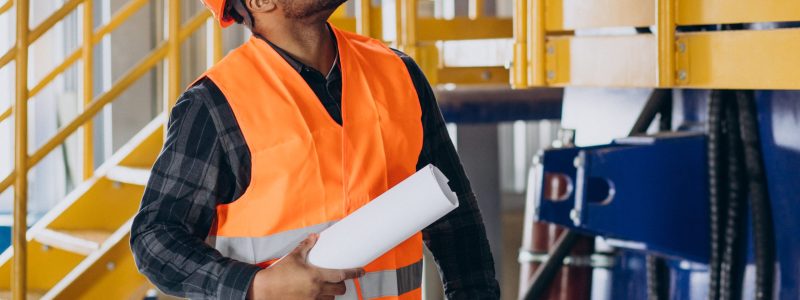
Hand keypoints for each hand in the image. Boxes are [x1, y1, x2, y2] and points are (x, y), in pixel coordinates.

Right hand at [247, 234, 364, 299]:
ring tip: (328, 287)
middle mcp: (316, 289)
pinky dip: (323, 299)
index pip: (341, 275)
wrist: (264, 289)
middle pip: (340, 290)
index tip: (362, 272)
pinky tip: (318, 294)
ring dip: (332, 293)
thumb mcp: (293, 257)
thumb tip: (315, 236)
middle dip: (342, 285)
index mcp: (316, 276)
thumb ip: (306, 246)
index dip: (354, 273)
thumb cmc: (278, 273)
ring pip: (331, 298)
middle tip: (340, 280)